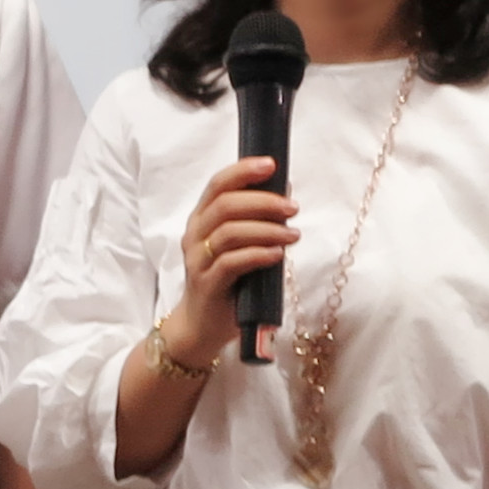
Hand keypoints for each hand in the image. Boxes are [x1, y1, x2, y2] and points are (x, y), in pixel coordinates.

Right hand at [161, 154, 299, 369]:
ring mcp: (198, 260)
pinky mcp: (207, 284)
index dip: (243, 171)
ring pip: (230, 233)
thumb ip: (255, 220)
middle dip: (263, 202)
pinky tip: (277, 255)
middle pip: (225, 206)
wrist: (202, 324)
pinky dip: (258, 254)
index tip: (271, 164)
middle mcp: (195, 235)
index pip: (217, 185)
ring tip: (293, 234)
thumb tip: (285, 192)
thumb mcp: (239, 245)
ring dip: (267, 230)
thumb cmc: (227, 281)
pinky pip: (232, 263)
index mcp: (202, 220)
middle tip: (293, 208)